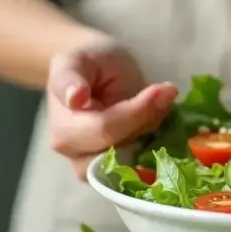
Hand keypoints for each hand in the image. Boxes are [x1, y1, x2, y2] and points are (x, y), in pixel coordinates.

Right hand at [46, 37, 178, 178]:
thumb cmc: (88, 65)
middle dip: (148, 125)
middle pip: (120, 152)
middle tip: (166, 97)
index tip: (166, 88)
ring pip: (132, 165)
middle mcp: (74, 153)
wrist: (95, 75)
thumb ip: (71, 77)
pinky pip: (139, 171)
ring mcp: (92, 165)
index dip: (138, 112)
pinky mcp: (113, 171)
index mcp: (64, 127)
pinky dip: (154, 152)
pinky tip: (161, 128)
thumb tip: (76, 98)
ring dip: (152, 140)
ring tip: (160, 109)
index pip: (104, 129)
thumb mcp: (77, 60)